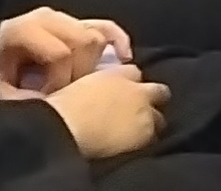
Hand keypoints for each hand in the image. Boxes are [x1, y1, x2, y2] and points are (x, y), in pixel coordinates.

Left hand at [0, 8, 129, 95]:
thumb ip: (27, 98)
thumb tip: (58, 100)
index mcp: (21, 29)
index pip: (61, 52)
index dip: (59, 80)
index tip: (47, 98)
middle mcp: (44, 16)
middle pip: (85, 40)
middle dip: (80, 71)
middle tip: (65, 92)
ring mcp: (61, 17)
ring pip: (97, 34)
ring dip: (91, 63)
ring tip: (77, 83)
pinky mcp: (73, 23)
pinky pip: (105, 26)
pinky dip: (118, 41)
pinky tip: (124, 58)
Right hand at [43, 65, 166, 159]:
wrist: (67, 127)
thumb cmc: (60, 107)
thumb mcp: (74, 88)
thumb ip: (90, 88)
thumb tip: (89, 95)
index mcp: (116, 75)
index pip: (134, 72)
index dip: (131, 83)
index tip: (124, 92)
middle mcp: (136, 90)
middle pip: (158, 91)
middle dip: (152, 100)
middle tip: (139, 112)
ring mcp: (144, 112)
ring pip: (160, 118)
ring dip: (151, 123)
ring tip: (137, 134)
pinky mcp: (145, 134)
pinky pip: (153, 139)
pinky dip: (146, 141)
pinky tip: (133, 147)